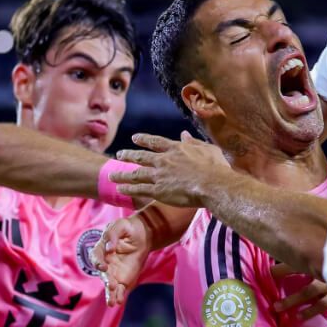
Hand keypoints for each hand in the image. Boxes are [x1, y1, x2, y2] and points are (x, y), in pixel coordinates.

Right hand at [90, 214, 151, 306]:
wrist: (142, 234)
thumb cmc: (128, 228)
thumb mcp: (120, 225)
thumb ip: (112, 234)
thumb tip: (109, 249)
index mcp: (101, 250)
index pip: (96, 257)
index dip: (98, 262)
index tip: (103, 266)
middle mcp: (105, 263)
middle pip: (103, 274)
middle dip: (106, 281)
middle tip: (111, 285)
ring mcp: (113, 273)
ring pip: (109, 285)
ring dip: (110, 293)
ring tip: (112, 302)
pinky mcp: (123, 279)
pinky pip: (119, 289)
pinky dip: (118, 296)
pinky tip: (118, 302)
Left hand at [111, 131, 231, 207]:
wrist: (212, 184)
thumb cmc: (215, 167)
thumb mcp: (207, 149)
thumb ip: (194, 142)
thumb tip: (184, 135)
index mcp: (176, 149)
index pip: (155, 142)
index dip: (143, 140)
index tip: (134, 138)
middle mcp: (164, 160)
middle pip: (141, 157)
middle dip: (128, 155)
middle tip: (119, 155)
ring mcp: (159, 175)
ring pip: (136, 174)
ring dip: (122, 174)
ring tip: (111, 175)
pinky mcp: (158, 191)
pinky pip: (139, 189)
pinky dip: (128, 189)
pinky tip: (120, 189)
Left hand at [271, 263, 326, 319]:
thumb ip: (318, 263)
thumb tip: (290, 267)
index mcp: (322, 258)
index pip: (298, 258)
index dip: (282, 265)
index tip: (267, 272)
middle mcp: (326, 267)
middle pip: (299, 270)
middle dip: (282, 276)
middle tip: (268, 284)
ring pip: (308, 291)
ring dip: (292, 299)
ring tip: (277, 307)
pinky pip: (323, 304)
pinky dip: (311, 310)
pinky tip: (300, 317)